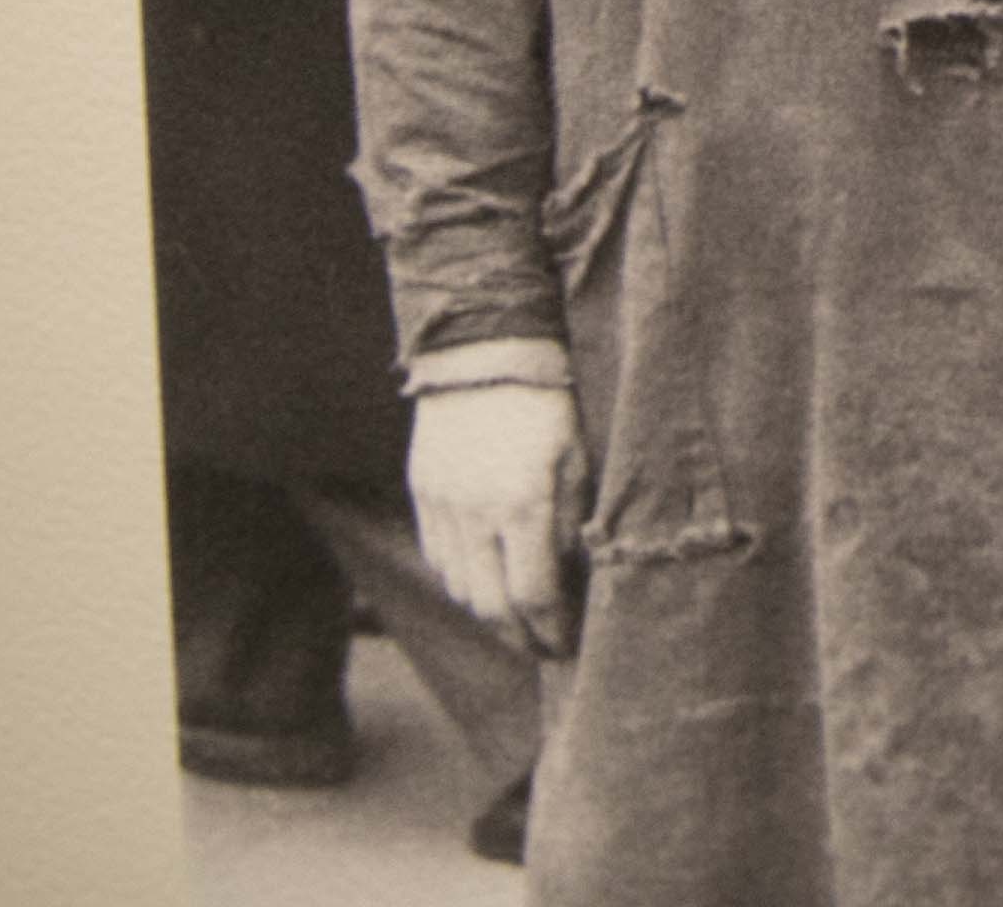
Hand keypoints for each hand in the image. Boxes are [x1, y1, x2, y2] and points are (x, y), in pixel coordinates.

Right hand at [409, 380, 586, 655]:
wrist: (485, 356)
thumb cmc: (549, 404)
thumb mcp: (580, 459)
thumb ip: (574, 522)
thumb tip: (573, 578)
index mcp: (523, 505)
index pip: (533, 596)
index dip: (551, 631)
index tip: (567, 646)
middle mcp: (476, 515)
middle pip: (490, 607)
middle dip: (519, 636)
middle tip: (543, 645)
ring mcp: (442, 507)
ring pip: (460, 588)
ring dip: (490, 612)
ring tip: (519, 616)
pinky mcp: (422, 496)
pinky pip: (439, 559)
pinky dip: (463, 580)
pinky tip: (487, 577)